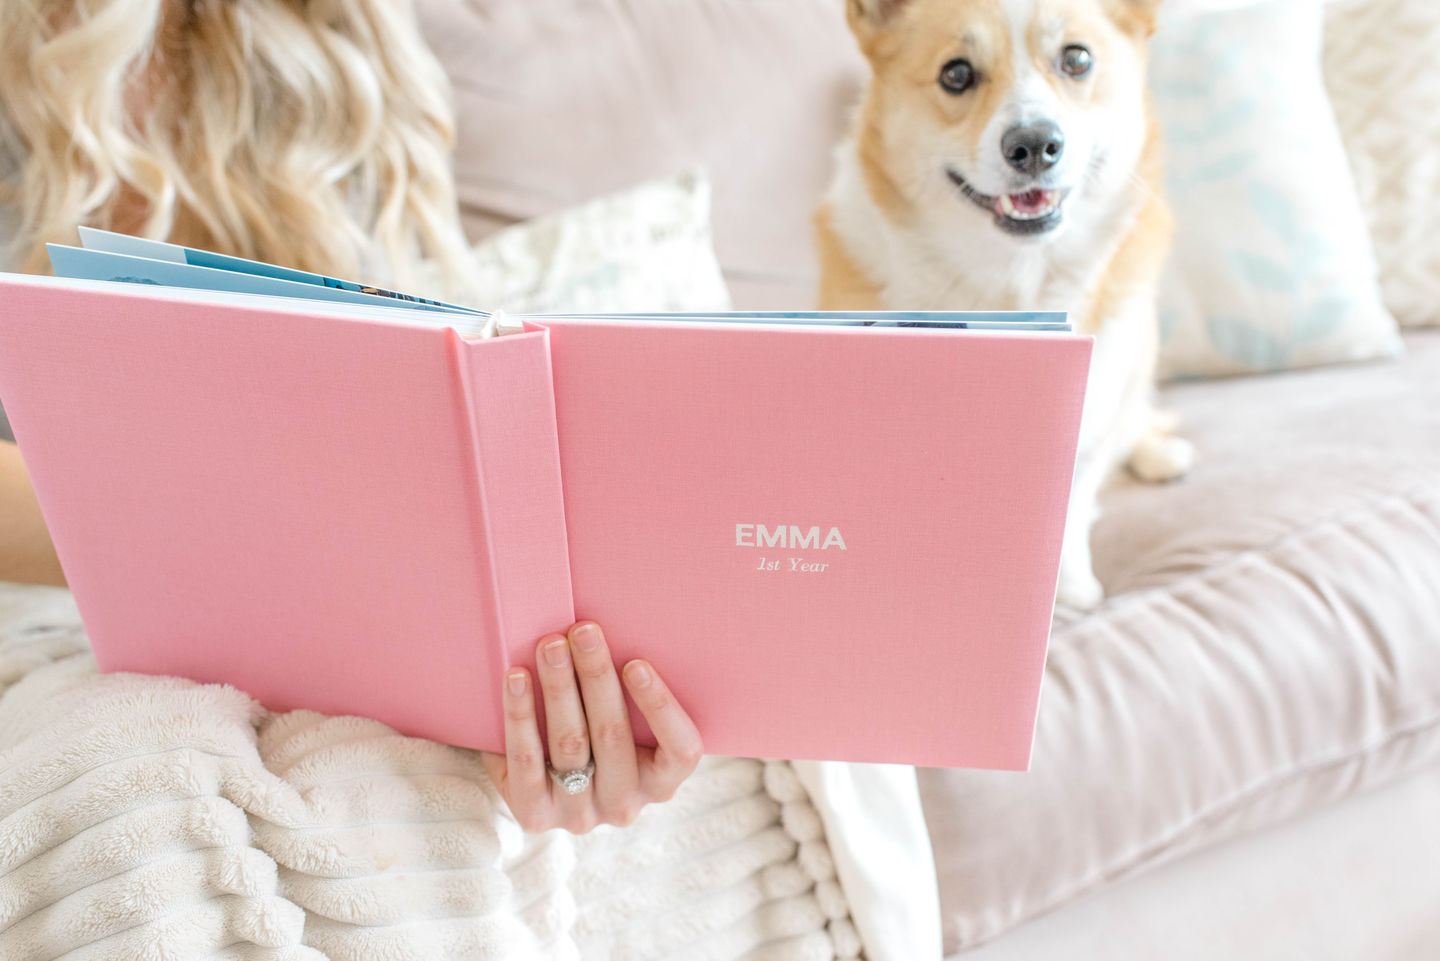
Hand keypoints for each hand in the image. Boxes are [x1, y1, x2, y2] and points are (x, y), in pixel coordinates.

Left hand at [480, 620, 702, 833]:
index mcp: (663, 781)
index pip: (680, 751)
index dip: (661, 708)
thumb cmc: (600, 729)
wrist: (545, 782)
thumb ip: (631, 687)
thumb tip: (609, 631)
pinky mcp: (536, 817)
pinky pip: (527, 763)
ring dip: (559, 687)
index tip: (637, 663)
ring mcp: (581, 815)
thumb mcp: (629, 720)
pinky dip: (521, 716)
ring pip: (570, 744)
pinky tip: (516, 678)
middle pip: (613, 736)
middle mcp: (626, 805)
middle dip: (596, 676)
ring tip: (550, 644)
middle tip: (584, 631)